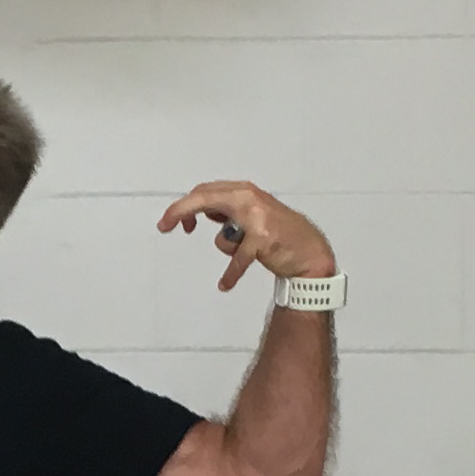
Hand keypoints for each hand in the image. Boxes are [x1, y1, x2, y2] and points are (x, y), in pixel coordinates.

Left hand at [157, 181, 333, 294]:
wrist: (310, 250)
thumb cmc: (280, 233)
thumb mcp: (252, 214)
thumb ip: (227, 210)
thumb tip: (200, 213)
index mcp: (245, 191)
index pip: (205, 191)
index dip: (184, 205)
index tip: (170, 220)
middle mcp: (249, 198)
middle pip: (203, 200)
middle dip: (180, 213)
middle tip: (164, 226)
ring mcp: (257, 218)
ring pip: (221, 238)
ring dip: (230, 251)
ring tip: (248, 254)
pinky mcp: (263, 239)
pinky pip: (237, 260)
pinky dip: (231, 274)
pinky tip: (224, 284)